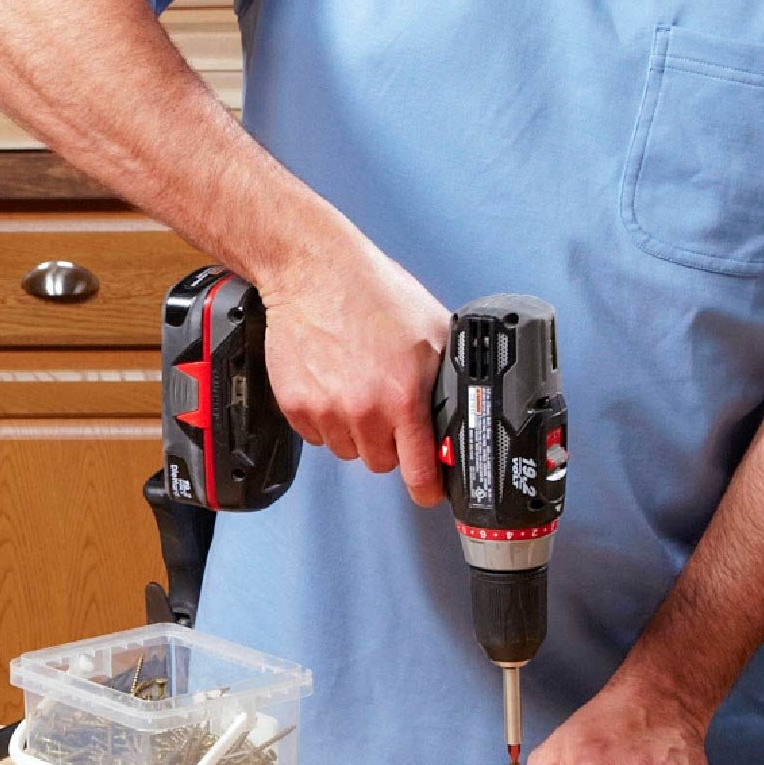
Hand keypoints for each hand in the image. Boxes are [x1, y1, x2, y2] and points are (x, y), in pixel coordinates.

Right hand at [257, 238, 447, 506]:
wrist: (314, 272)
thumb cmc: (373, 293)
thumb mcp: (434, 331)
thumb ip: (449, 378)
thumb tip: (467, 410)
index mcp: (403, 397)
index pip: (419, 473)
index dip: (428, 488)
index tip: (430, 492)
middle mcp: (363, 411)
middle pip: (382, 463)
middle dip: (390, 444)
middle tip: (389, 407)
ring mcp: (326, 411)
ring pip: (348, 450)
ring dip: (356, 432)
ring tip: (358, 387)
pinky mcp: (296, 406)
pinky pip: (317, 436)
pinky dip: (326, 419)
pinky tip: (334, 384)